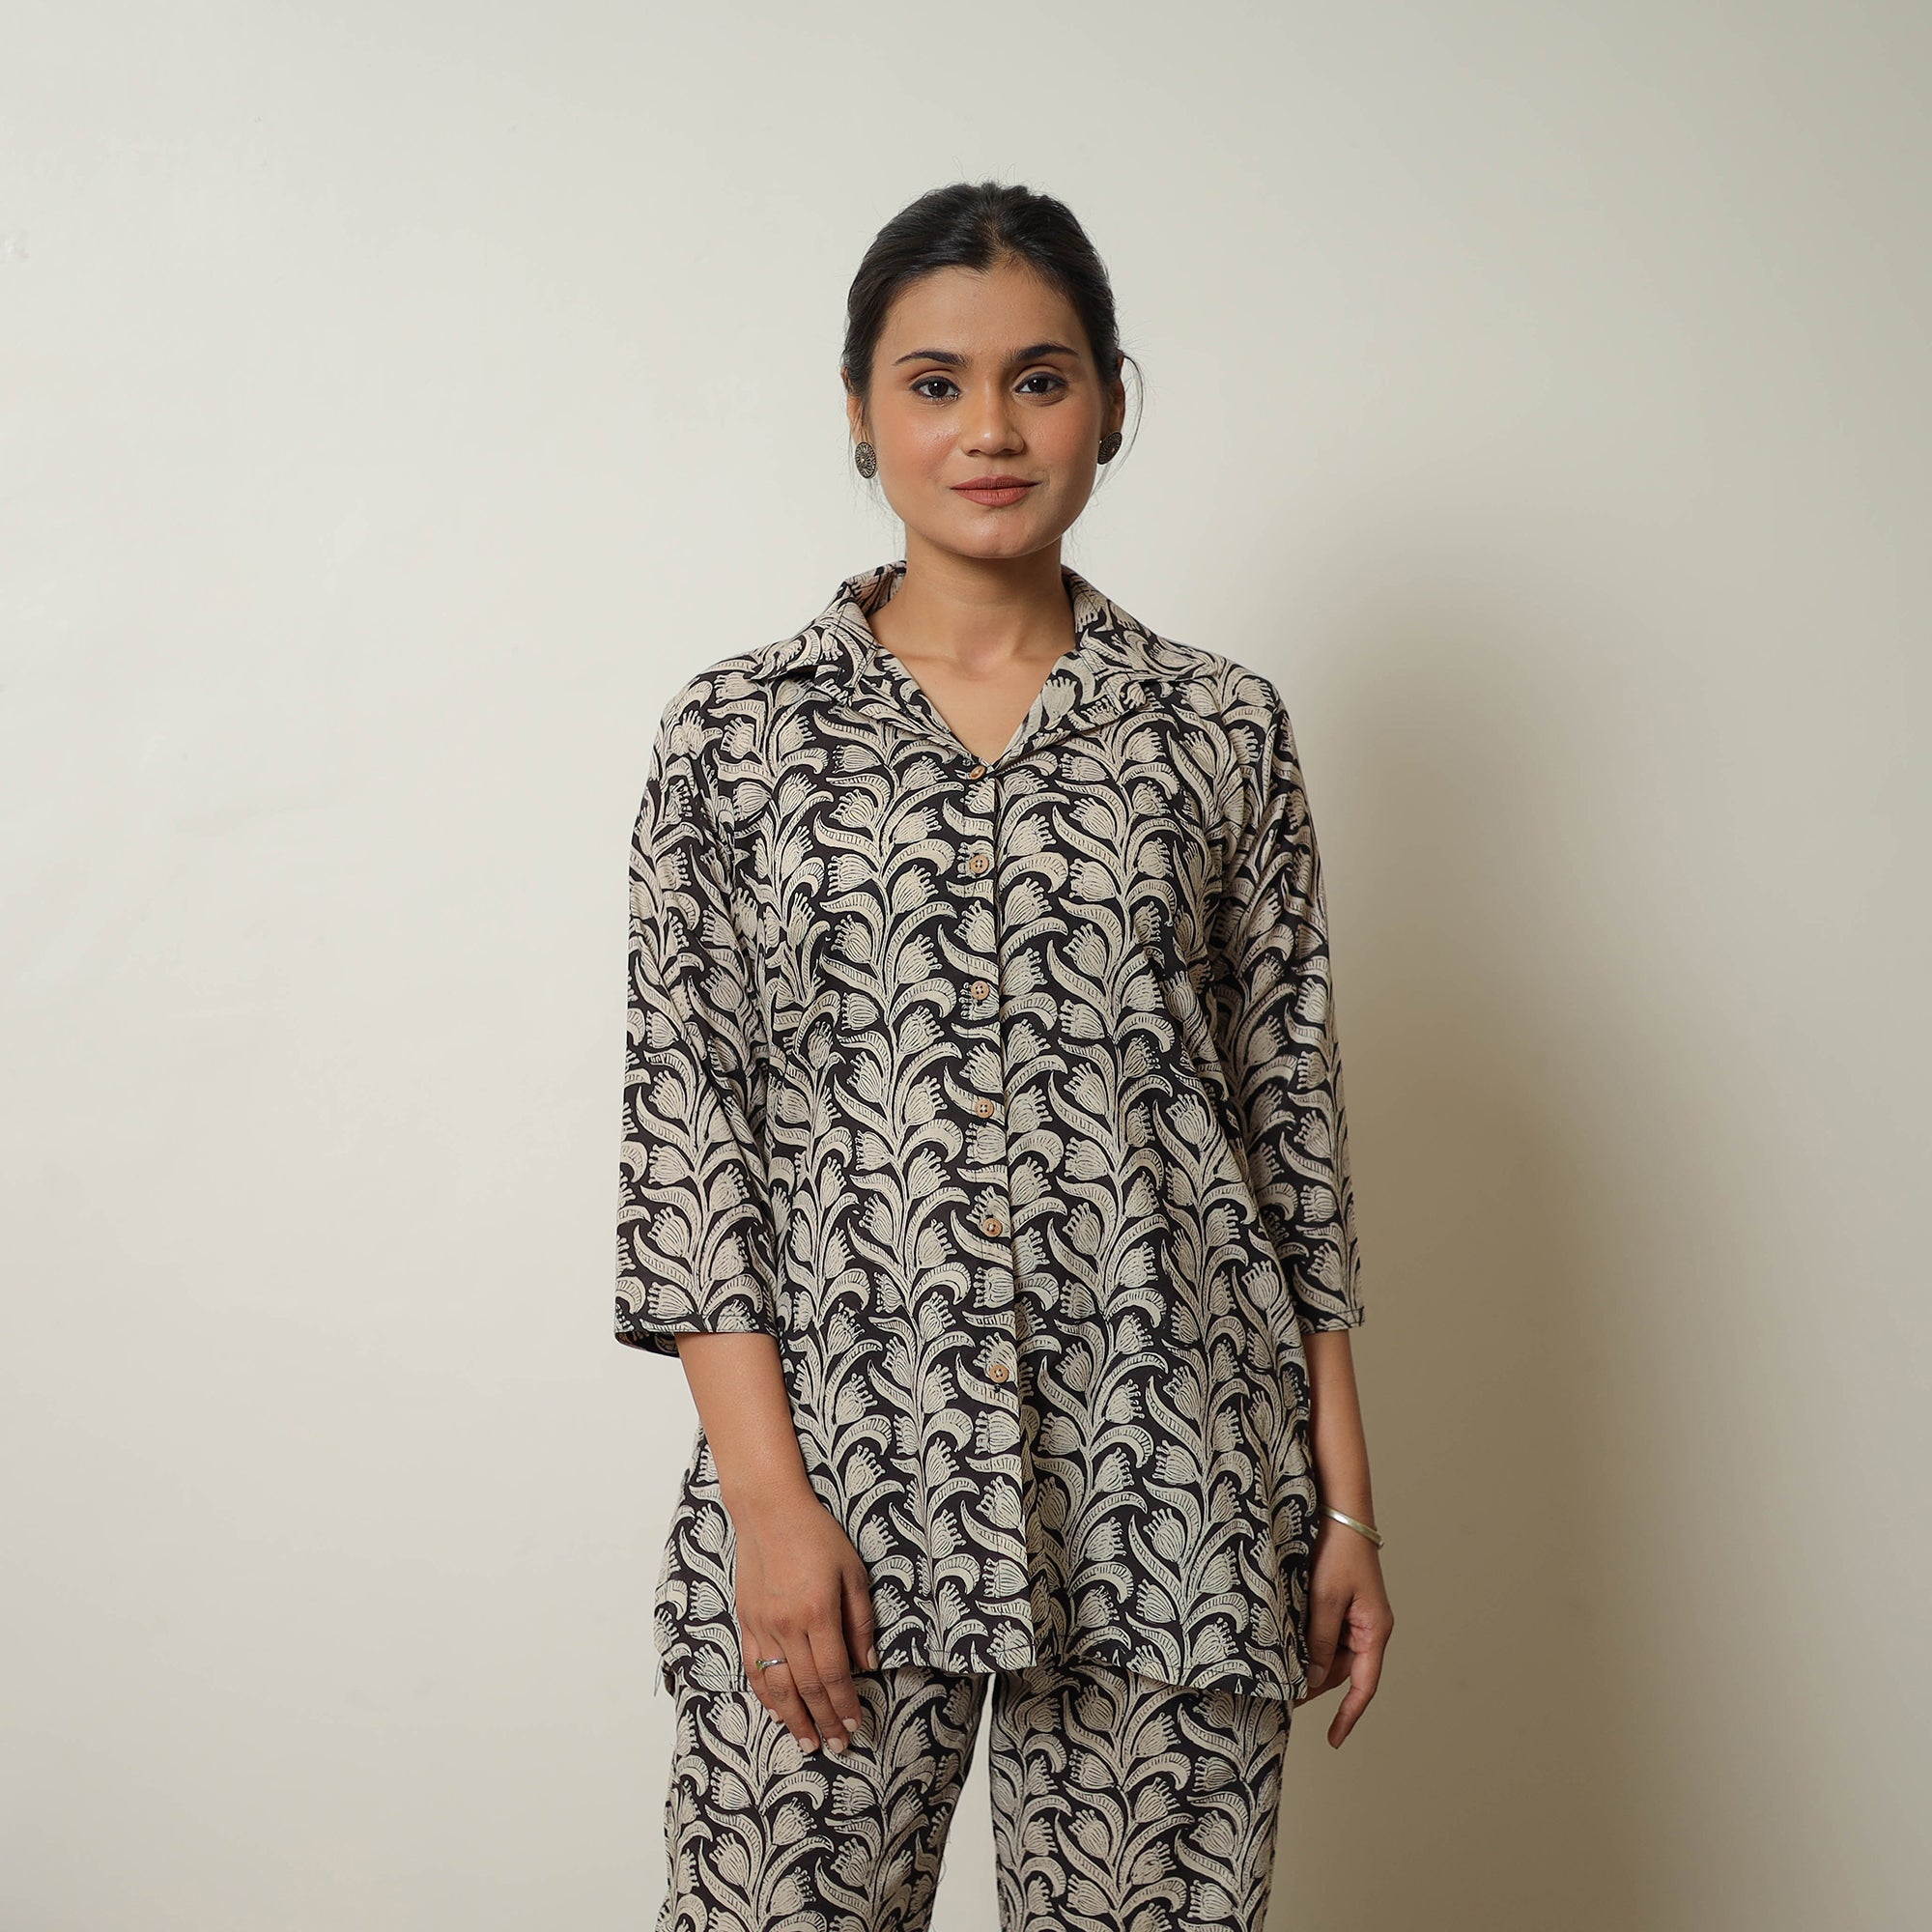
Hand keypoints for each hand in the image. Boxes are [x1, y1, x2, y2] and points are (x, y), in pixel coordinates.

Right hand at [729, 1480, 878, 1754]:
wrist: (769, 1511)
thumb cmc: (818, 1536)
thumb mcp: (853, 1572)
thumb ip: (861, 1621)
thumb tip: (868, 1665)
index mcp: (819, 1612)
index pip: (834, 1674)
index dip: (845, 1705)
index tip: (855, 1726)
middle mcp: (788, 1625)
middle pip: (806, 1688)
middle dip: (823, 1721)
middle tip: (836, 1746)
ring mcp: (763, 1626)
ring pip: (777, 1686)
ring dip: (793, 1719)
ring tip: (806, 1742)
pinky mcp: (746, 1622)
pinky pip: (755, 1669)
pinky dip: (766, 1695)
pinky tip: (777, 1712)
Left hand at [1294, 1516, 1392, 1747]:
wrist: (1338, 1508)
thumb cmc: (1338, 1550)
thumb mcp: (1325, 1599)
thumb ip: (1319, 1642)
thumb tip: (1314, 1680)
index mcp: (1374, 1629)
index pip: (1364, 1685)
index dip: (1349, 1715)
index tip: (1334, 1740)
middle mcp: (1368, 1625)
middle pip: (1342, 1670)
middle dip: (1315, 1683)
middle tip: (1282, 1695)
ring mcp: (1355, 1613)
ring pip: (1330, 1651)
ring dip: (1309, 1660)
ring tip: (1278, 1669)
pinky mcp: (1340, 1600)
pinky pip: (1325, 1630)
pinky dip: (1307, 1640)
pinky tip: (1284, 1642)